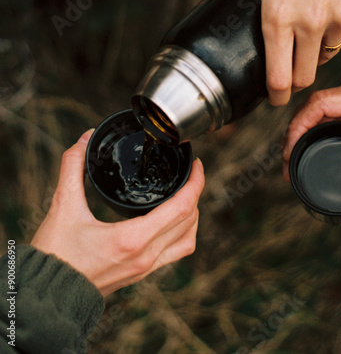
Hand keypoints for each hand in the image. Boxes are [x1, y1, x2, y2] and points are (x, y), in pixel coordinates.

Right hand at [31, 130, 204, 295]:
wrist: (46, 298)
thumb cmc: (55, 256)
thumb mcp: (63, 207)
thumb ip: (72, 167)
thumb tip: (84, 139)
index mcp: (133, 239)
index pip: (183, 207)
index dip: (196, 183)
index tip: (196, 165)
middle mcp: (146, 256)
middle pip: (190, 220)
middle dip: (195, 192)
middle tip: (191, 173)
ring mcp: (147, 268)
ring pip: (188, 239)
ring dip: (192, 215)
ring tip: (185, 195)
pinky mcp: (142, 275)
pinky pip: (176, 253)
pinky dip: (183, 233)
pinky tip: (172, 221)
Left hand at [189, 0, 340, 105]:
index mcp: (278, 19)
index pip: (279, 78)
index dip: (277, 96)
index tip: (276, 98)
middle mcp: (310, 24)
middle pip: (306, 77)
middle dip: (296, 80)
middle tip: (290, 71)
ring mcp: (339, 17)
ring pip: (328, 53)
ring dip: (317, 50)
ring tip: (308, 30)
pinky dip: (339, 28)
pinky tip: (330, 9)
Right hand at [281, 75, 340, 219]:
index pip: (320, 102)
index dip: (299, 124)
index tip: (289, 150)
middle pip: (311, 107)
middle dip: (293, 134)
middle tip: (287, 165)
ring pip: (315, 110)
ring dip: (299, 131)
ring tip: (291, 161)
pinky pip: (326, 114)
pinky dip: (312, 130)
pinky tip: (306, 148)